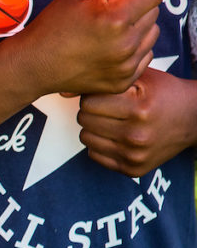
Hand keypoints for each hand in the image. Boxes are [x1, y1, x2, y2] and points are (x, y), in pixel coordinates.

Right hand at [18, 0, 162, 96]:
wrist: (32, 65)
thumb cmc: (52, 26)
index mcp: (116, 18)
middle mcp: (125, 45)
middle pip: (154, 13)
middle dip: (135, 10)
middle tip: (104, 18)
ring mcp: (124, 66)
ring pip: (151, 35)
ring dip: (136, 30)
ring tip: (106, 34)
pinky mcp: (122, 82)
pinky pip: (144, 57)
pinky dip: (131, 52)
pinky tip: (107, 51)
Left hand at [78, 68, 196, 176]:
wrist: (194, 119)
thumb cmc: (163, 93)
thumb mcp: (141, 78)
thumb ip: (107, 80)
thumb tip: (64, 90)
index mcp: (139, 109)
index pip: (88, 102)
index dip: (94, 95)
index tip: (106, 95)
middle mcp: (136, 135)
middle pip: (84, 120)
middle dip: (92, 110)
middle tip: (108, 107)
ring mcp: (134, 155)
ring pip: (86, 138)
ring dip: (93, 127)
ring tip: (111, 120)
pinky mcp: (132, 169)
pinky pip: (94, 155)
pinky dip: (100, 144)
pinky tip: (116, 135)